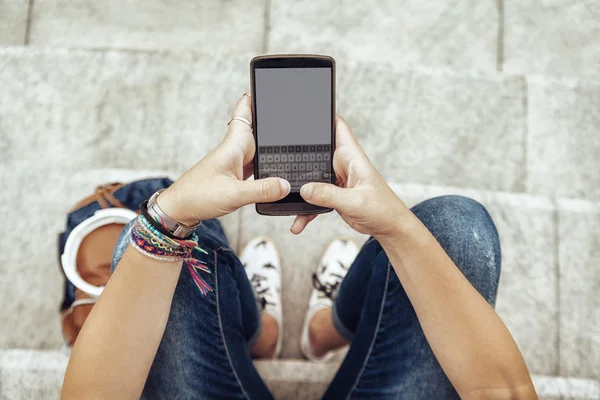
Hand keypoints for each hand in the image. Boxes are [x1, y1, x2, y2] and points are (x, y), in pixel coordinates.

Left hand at [157, 93, 290, 224]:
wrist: (179, 210)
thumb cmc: (197, 196)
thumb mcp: (233, 195)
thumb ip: (261, 190)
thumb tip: (286, 184)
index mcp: (233, 145)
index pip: (245, 111)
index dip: (256, 96)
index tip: (270, 85)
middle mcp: (235, 150)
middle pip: (258, 128)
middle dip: (273, 122)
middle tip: (294, 114)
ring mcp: (236, 162)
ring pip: (259, 148)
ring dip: (272, 146)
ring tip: (292, 141)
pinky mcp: (236, 176)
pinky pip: (257, 165)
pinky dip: (267, 165)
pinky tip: (276, 169)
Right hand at [291, 116, 407, 240]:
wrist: (389, 228)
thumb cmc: (383, 209)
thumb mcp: (355, 202)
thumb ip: (329, 195)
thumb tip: (305, 189)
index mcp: (351, 156)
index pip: (337, 126)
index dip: (323, 115)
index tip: (302, 113)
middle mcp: (342, 164)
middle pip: (316, 149)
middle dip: (300, 154)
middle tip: (282, 162)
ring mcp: (336, 179)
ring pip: (311, 175)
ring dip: (300, 187)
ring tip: (286, 198)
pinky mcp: (333, 194)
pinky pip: (314, 197)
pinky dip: (305, 209)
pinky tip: (298, 221)